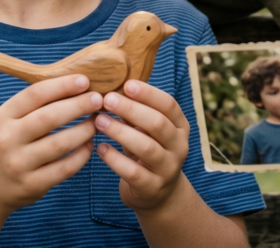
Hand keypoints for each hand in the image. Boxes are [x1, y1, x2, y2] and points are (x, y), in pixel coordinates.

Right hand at [0, 74, 103, 217]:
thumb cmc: (6, 144)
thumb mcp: (9, 120)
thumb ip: (35, 105)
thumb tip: (76, 83)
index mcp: (3, 116)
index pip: (35, 94)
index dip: (62, 85)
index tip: (84, 80)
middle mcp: (8, 139)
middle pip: (50, 117)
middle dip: (79, 105)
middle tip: (99, 99)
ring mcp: (19, 164)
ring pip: (60, 144)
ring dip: (84, 130)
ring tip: (97, 122)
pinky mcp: (31, 185)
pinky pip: (64, 168)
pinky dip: (81, 155)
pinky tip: (89, 145)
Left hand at [94, 80, 191, 211]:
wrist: (157, 194)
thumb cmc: (147, 151)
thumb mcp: (147, 130)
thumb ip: (136, 112)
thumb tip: (112, 85)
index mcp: (179, 127)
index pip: (169, 105)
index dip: (148, 93)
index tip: (127, 84)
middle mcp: (178, 146)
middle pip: (157, 123)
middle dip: (131, 109)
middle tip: (107, 100)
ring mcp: (168, 168)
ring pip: (146, 147)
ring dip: (120, 132)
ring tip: (99, 121)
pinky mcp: (152, 187)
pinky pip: (133, 172)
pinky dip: (115, 159)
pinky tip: (100, 148)